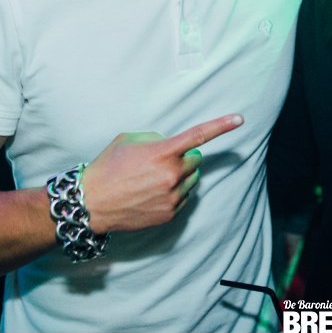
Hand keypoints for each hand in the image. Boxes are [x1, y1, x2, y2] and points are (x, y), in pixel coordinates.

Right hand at [81, 113, 242, 233]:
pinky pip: (184, 197)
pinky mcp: (170, 213)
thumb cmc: (108, 167)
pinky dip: (173, 193)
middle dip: (183, 158)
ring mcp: (172, 196)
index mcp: (162, 152)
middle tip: (161, 161)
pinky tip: (151, 193)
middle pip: (195, 160)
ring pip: (192, 179)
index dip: (221, 126)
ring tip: (152, 179)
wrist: (91, 203)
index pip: (198, 136)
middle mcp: (171, 175)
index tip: (239, 119)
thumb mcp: (129, 140)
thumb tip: (172, 145)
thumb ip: (156, 138)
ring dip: (180, 176)